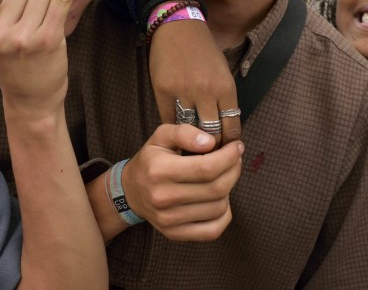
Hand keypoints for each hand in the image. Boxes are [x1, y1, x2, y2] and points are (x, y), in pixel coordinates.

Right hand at [121, 124, 243, 240]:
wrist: (131, 191)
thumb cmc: (151, 159)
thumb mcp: (162, 135)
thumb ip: (185, 132)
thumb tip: (210, 142)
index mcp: (159, 171)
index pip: (207, 168)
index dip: (229, 157)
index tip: (237, 147)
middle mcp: (163, 198)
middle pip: (216, 188)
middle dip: (234, 171)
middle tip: (236, 160)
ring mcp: (168, 220)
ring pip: (218, 208)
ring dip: (229, 190)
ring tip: (223, 177)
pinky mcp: (175, 234)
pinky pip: (213, 230)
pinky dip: (224, 215)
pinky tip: (220, 199)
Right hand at [149, 19, 240, 145]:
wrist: (178, 28)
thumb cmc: (204, 51)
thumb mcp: (223, 73)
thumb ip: (225, 100)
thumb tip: (226, 129)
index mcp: (226, 88)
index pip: (231, 127)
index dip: (228, 144)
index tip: (225, 151)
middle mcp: (206, 92)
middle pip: (212, 134)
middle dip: (211, 147)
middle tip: (208, 155)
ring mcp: (183, 92)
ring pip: (190, 131)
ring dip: (191, 141)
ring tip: (192, 147)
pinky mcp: (163, 92)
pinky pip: (170, 120)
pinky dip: (174, 129)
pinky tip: (176, 132)